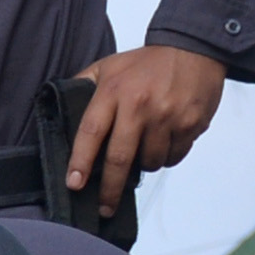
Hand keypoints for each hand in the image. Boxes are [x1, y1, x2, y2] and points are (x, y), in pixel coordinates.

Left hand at [60, 41, 227, 219]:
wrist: (194, 47)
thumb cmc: (147, 62)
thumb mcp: (109, 66)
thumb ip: (84, 85)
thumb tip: (60, 107)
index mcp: (114, 91)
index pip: (91, 132)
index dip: (80, 162)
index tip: (74, 184)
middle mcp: (140, 105)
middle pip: (119, 159)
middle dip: (109, 189)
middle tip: (104, 206)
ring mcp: (167, 116)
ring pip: (149, 162)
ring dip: (144, 165)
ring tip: (143, 149)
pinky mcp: (190, 124)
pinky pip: (173, 157)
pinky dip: (166, 156)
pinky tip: (165, 140)